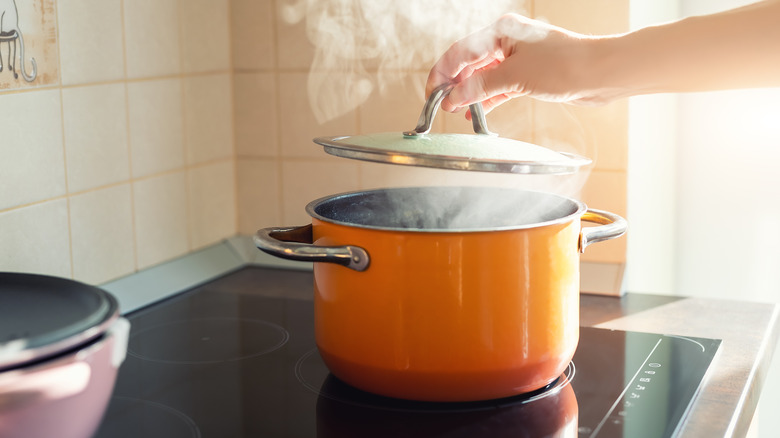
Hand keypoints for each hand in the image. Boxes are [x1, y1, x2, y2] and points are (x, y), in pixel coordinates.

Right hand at [426, 13, 608, 116]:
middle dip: (454, 84)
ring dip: (469, 93)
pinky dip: (486, 99)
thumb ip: (480, 87)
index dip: (443, 74)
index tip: (432, 93)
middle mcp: (507, 42)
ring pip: (483, 77)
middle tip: (439, 105)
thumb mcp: (515, 77)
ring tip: (454, 111)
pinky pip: (498, 87)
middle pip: (469, 64)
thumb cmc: (565, 64)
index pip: (461, 52)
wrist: (600, 74)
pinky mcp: (527, 76)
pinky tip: (475, 111)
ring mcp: (517, 59)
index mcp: (501, 31)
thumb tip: (453, 98)